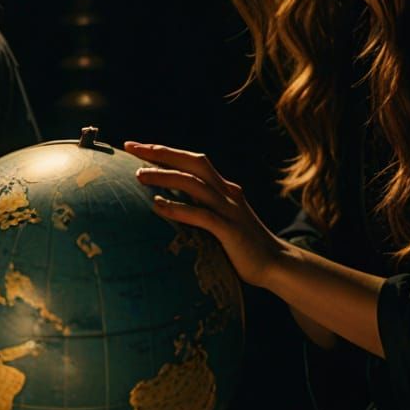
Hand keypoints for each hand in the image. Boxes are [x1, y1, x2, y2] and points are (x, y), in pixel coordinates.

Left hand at [125, 141, 281, 288]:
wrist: (277, 264)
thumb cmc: (242, 245)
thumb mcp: (220, 219)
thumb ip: (200, 207)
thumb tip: (168, 202)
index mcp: (223, 188)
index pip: (192, 161)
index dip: (165, 151)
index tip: (137, 146)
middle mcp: (226, 192)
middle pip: (193, 162)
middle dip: (162, 152)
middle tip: (132, 147)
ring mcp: (229, 210)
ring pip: (193, 184)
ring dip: (164, 177)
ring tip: (138, 175)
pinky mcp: (230, 230)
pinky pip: (201, 216)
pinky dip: (178, 209)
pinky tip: (157, 206)